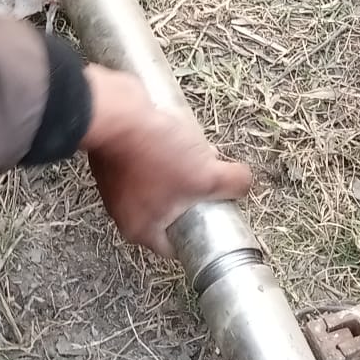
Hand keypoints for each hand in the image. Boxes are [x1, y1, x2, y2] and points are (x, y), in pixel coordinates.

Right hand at [82, 67, 252, 256]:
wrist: (117, 113)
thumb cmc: (152, 152)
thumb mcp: (206, 175)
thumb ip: (232, 184)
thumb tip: (244, 183)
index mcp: (140, 228)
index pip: (176, 246)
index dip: (200, 234)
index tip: (216, 216)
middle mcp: (123, 210)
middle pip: (171, 212)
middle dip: (194, 195)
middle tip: (208, 178)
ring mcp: (117, 182)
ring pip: (160, 183)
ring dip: (179, 169)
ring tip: (194, 150)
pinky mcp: (116, 155)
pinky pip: (146, 159)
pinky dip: (161, 150)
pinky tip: (175, 134)